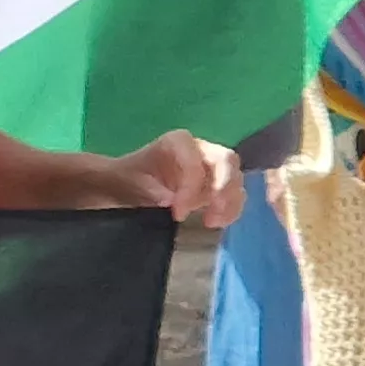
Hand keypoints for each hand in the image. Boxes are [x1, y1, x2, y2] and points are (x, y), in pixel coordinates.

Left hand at [111, 130, 243, 225]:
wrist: (129, 182)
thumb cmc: (129, 177)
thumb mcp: (130, 181)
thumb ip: (149, 189)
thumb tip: (170, 200)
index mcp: (177, 142)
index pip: (194, 160)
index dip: (191, 187)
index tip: (178, 213)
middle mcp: (200, 149)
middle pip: (226, 160)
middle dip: (222, 189)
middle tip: (209, 216)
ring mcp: (211, 166)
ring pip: (235, 176)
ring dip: (230, 201)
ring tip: (211, 222)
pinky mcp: (217, 184)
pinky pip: (234, 193)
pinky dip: (232, 208)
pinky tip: (218, 222)